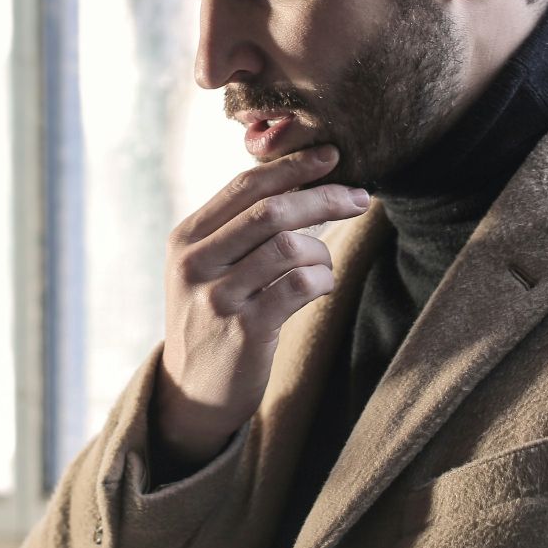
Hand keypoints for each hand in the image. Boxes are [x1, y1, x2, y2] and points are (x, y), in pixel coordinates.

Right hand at [155, 146, 369, 464]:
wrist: (191, 391)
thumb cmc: (212, 319)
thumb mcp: (206, 268)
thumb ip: (238, 229)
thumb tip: (302, 183)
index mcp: (186, 238)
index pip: (245, 186)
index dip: (292, 166)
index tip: (331, 156)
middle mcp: (196, 263)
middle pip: (271, 211)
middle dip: (323, 197)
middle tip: (360, 198)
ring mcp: (217, 297)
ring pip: (289, 247)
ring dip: (322, 252)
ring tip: (323, 266)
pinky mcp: (244, 330)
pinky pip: (300, 287)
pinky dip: (322, 280)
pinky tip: (320, 288)